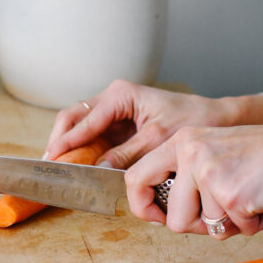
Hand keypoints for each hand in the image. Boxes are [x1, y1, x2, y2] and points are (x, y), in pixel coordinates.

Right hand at [45, 79, 236, 168]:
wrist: (214, 119)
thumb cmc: (191, 120)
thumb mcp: (158, 138)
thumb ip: (127, 153)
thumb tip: (99, 168)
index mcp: (121, 94)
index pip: (84, 119)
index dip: (67, 140)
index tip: (53, 157)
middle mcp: (112, 99)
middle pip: (73, 118)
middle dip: (60, 140)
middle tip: (49, 164)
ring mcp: (113, 112)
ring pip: (79, 127)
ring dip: (68, 146)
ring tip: (56, 168)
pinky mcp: (118, 126)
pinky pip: (93, 138)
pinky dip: (83, 151)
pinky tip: (76, 166)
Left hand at [124, 122, 262, 237]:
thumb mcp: (213, 153)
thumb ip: (186, 178)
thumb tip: (164, 216)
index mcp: (181, 142)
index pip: (135, 178)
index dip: (142, 207)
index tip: (158, 218)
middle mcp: (190, 153)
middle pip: (174, 220)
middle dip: (200, 227)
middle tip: (224, 212)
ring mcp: (210, 173)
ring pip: (207, 229)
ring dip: (233, 224)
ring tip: (251, 198)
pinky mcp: (232, 194)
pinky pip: (236, 230)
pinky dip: (254, 224)